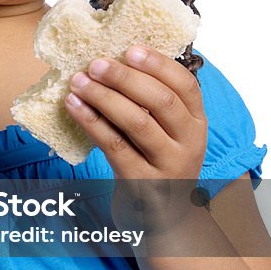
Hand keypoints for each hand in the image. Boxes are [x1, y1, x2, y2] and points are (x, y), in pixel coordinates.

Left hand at [64, 44, 207, 234]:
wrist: (163, 221)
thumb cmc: (157, 164)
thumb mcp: (169, 134)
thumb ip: (153, 103)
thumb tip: (115, 59)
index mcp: (197, 123)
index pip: (186, 85)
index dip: (159, 64)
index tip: (130, 48)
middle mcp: (189, 143)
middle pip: (161, 101)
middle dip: (125, 78)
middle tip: (95, 63)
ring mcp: (167, 165)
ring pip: (136, 122)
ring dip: (103, 97)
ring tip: (78, 81)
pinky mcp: (141, 183)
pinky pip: (113, 145)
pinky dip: (91, 121)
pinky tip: (73, 106)